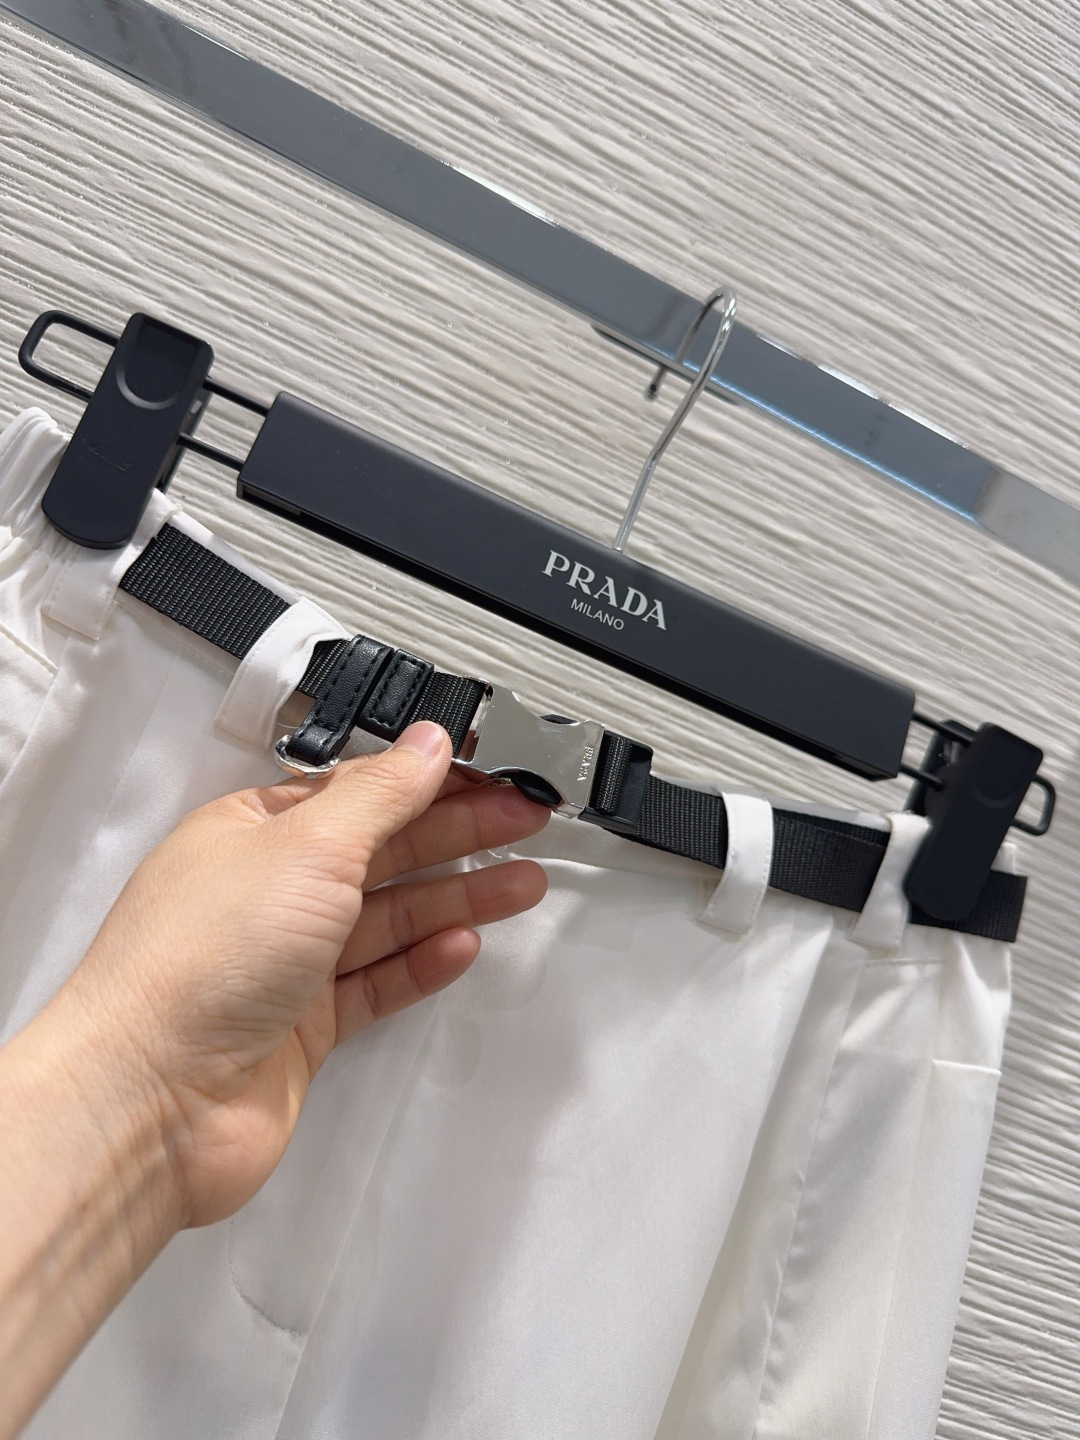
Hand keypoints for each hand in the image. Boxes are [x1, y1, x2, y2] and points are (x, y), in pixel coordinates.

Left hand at [57, 722, 548, 1228]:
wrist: (150, 1101)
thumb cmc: (191, 968)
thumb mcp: (305, 848)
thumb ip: (378, 795)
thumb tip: (424, 745)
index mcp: (250, 831)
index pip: (357, 790)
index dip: (427, 780)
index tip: (488, 776)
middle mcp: (265, 894)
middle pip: (381, 850)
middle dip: (458, 834)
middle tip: (524, 823)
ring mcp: (284, 963)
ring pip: (388, 918)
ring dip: (457, 898)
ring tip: (519, 884)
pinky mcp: (301, 1028)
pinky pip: (377, 983)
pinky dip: (423, 962)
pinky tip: (459, 946)